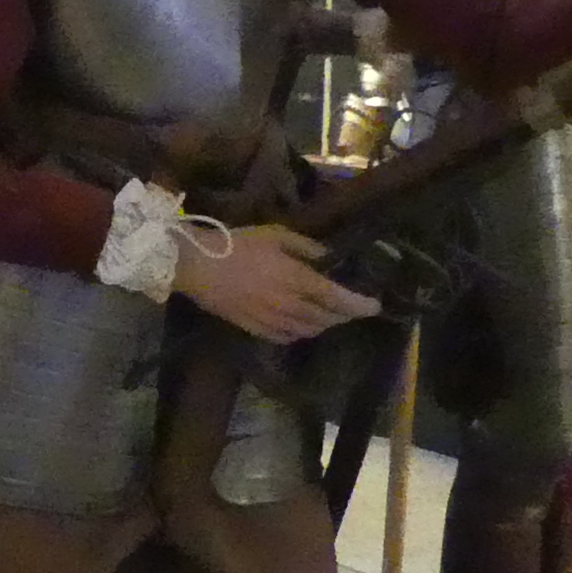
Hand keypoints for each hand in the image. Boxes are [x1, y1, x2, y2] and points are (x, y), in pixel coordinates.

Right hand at [169, 222, 376, 345]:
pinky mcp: (255, 329)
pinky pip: (286, 337)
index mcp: (297, 279)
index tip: (374, 306)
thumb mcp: (276, 234)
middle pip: (327, 318)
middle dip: (344, 315)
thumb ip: (307, 247)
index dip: (359, 304)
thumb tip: (328, 258)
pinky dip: (300, 333)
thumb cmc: (236, 244)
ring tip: (329, 316)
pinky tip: (300, 325)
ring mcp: (272, 320)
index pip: (337, 298)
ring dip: (324, 324)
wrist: (197, 266)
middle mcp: (289, 305)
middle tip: (353, 309)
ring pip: (309, 330)